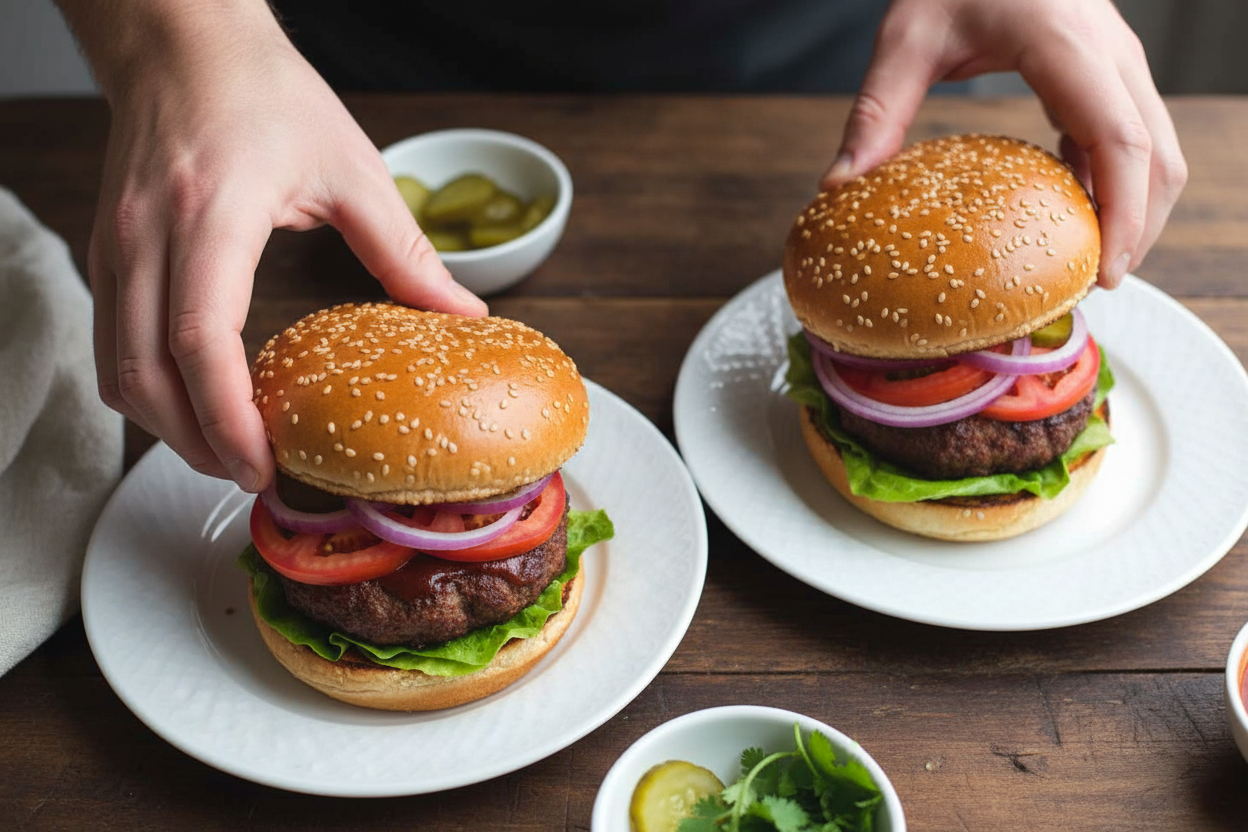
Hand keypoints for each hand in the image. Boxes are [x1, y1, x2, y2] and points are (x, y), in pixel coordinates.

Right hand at [67, 2, 486, 492]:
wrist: (183, 42)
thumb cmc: (266, 93)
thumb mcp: (353, 169)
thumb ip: (408, 251)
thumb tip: (464, 315)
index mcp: (212, 215)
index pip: (201, 339)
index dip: (227, 417)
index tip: (262, 464)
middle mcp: (147, 236)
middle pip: (145, 374)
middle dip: (194, 443)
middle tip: (250, 476)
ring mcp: (116, 244)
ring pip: (116, 368)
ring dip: (165, 425)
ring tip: (225, 453)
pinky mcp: (109, 250)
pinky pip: (110, 342)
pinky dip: (146, 389)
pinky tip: (192, 404)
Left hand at [822, 0, 1186, 289]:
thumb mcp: (906, 36)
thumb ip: (877, 111)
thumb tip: (839, 186)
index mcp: (1067, 45)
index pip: (1122, 141)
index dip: (1125, 213)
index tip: (1105, 274)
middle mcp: (1109, 53)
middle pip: (1158, 155)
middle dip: (1139, 227)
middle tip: (1093, 287)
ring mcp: (1114, 61)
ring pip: (1157, 147)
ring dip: (1135, 208)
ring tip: (1086, 264)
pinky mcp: (1104, 70)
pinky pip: (1127, 135)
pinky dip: (1113, 183)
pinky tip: (1071, 218)